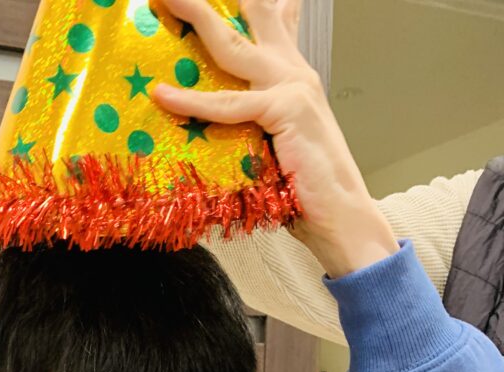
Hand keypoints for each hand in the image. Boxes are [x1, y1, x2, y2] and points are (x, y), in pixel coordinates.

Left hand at [153, 0, 398, 276]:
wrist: (341, 216)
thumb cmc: (304, 193)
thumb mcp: (273, 148)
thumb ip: (248, 126)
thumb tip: (207, 130)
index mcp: (293, 77)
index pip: (274, 23)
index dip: (258, 3)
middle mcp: (294, 72)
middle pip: (251, 17)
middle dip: (210, 3)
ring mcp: (292, 86)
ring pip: (231, 44)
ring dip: (195, 17)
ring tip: (164, 0)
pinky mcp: (284, 109)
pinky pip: (227, 104)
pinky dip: (192, 101)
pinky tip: (163, 95)